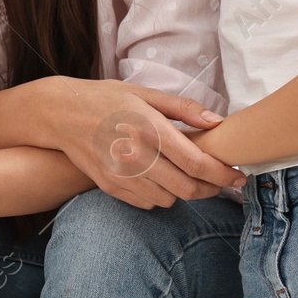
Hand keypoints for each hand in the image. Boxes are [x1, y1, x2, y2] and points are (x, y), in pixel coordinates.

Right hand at [46, 77, 245, 207]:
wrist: (59, 113)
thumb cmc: (104, 98)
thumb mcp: (144, 93)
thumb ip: (182, 108)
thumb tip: (217, 122)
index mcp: (148, 129)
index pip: (196, 162)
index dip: (223, 174)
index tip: (238, 175)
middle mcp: (135, 156)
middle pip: (187, 188)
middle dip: (211, 189)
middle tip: (221, 181)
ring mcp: (120, 175)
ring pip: (169, 200)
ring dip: (184, 192)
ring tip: (186, 175)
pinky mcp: (109, 186)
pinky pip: (147, 203)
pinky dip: (160, 196)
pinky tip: (159, 178)